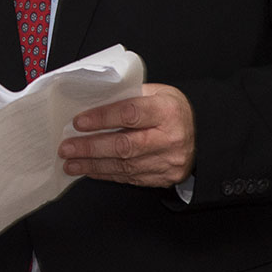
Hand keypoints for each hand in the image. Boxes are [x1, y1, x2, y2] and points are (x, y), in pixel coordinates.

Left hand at [58, 83, 195, 187]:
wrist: (204, 136)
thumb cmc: (175, 110)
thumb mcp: (159, 93)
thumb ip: (130, 96)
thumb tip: (95, 102)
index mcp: (167, 111)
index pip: (130, 114)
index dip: (102, 118)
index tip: (79, 122)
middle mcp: (168, 138)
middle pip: (124, 145)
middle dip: (91, 147)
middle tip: (67, 147)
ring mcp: (166, 162)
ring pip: (124, 166)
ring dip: (93, 165)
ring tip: (71, 162)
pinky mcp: (163, 178)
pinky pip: (130, 178)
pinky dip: (107, 174)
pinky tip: (91, 170)